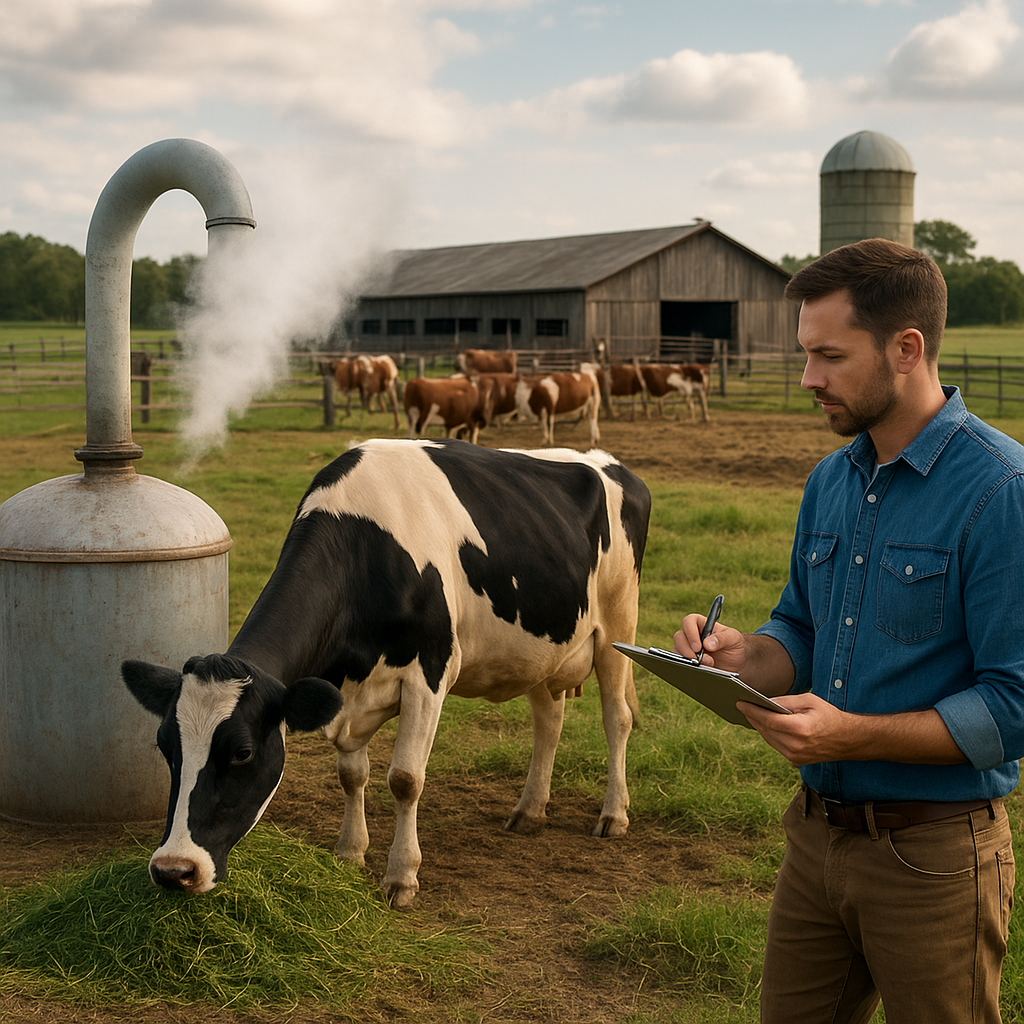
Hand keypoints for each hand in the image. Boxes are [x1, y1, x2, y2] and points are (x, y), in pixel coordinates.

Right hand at [673, 613, 746, 672]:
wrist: (736, 663)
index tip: (698, 647)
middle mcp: (690, 635)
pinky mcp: (686, 661)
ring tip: (705, 667)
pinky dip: (686, 668)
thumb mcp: (733, 638)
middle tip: (699, 660)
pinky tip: (698, 672)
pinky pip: (679, 664)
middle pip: (679, 637)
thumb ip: (722, 638)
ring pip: (677, 651)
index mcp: (700, 624)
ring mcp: (686, 648)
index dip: (690, 633)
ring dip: (688, 661)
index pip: (688, 622)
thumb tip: (707, 644)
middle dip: (687, 650)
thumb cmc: (734, 645)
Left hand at [738, 695, 966, 766]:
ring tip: (749, 713)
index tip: (739, 702)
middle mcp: (795, 746)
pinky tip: (764, 724)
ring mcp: (795, 757)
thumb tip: (765, 701)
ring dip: (759, 727)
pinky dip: (769, 735)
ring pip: (769, 739)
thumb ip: (786, 701)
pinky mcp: (796, 761)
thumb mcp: (810, 701)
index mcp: (799, 729)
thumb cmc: (830, 716)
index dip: (751, 710)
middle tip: (741, 705)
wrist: (849, 740)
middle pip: (765, 730)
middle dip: (752, 717)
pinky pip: (776, 746)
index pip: (767, 719)